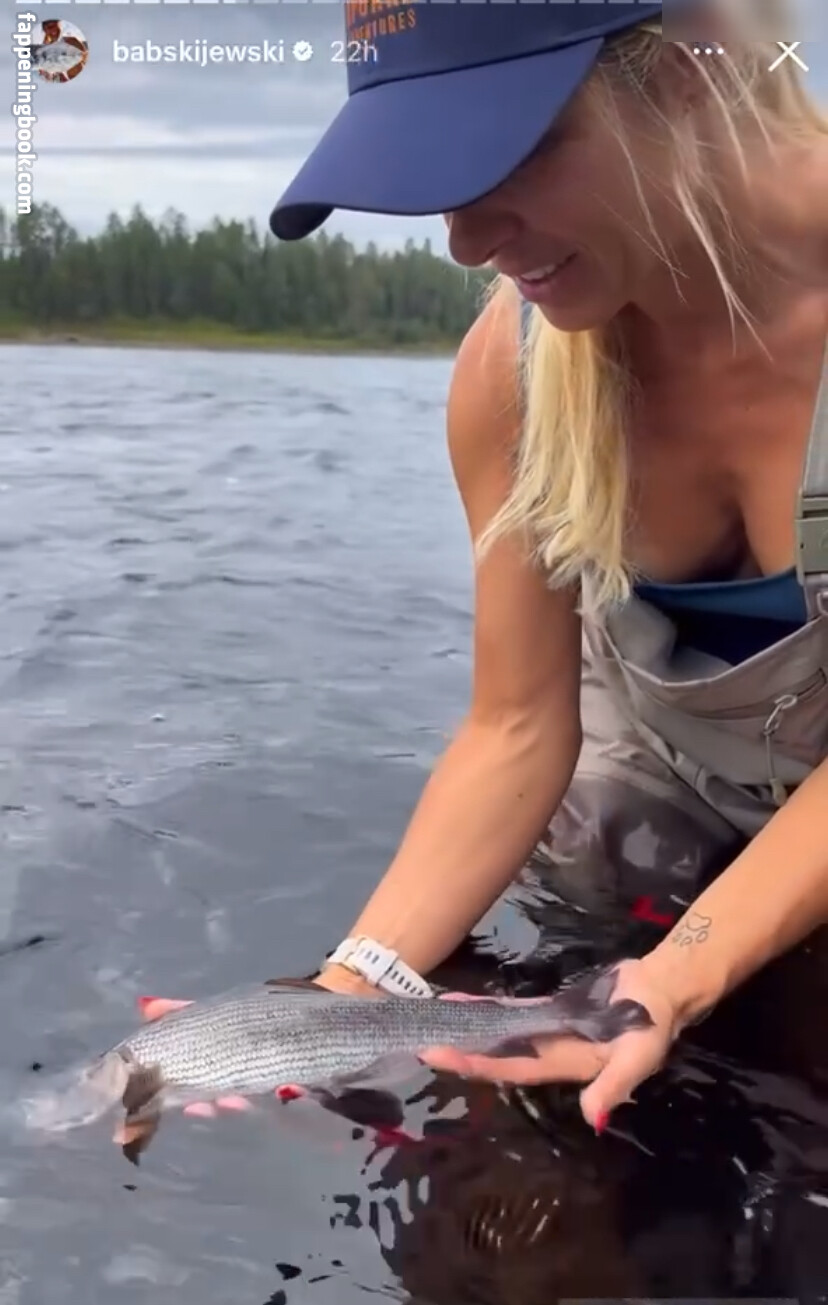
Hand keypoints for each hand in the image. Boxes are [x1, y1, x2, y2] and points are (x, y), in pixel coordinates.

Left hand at [418, 958, 681, 1131]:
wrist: (663, 991)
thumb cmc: (652, 1025)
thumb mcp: (638, 1058)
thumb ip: (613, 1086)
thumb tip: (591, 1119)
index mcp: (565, 1066)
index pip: (512, 1068)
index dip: (478, 1065)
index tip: (443, 1058)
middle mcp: (550, 1053)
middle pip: (497, 1055)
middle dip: (462, 1051)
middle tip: (421, 1044)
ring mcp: (549, 1031)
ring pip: (501, 1032)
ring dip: (470, 1028)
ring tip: (434, 1019)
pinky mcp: (553, 1010)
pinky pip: (514, 1010)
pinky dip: (490, 1007)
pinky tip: (467, 1002)